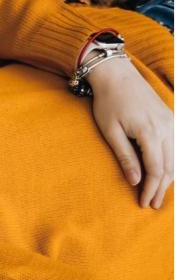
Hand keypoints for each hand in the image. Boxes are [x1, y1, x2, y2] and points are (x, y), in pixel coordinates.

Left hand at [88, 57, 173, 207]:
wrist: (116, 74)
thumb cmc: (108, 102)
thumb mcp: (111, 131)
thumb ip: (125, 157)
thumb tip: (135, 181)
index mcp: (150, 132)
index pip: (155, 169)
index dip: (150, 189)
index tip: (144, 203)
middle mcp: (166, 127)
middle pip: (169, 166)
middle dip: (161, 188)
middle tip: (154, 205)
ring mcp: (171, 122)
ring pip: (176, 157)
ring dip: (168, 177)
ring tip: (160, 193)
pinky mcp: (170, 117)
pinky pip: (176, 146)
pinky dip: (172, 162)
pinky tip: (165, 173)